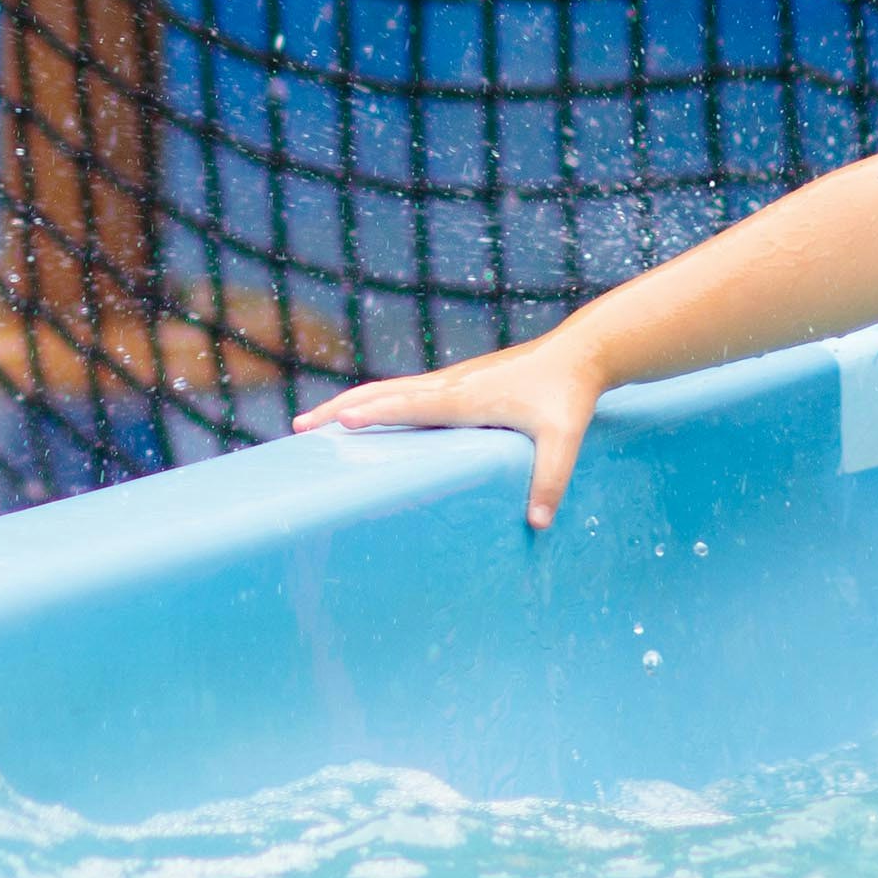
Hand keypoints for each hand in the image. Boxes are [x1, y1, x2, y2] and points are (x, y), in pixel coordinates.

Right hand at [291, 336, 612, 528]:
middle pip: (384, 394)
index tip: (340, 421)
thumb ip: (551, 480)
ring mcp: (451, 380)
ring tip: (313, 422)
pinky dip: (374, 401)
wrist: (579, 353)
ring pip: (389, 390)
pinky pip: (404, 392)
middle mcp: (451, 384)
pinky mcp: (456, 382)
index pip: (413, 404)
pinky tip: (365, 415)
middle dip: (341, 410)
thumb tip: (537, 524)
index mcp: (467, 396)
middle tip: (298, 428)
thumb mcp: (565, 439)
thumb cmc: (569, 395)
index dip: (378, 412)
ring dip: (350, 403)